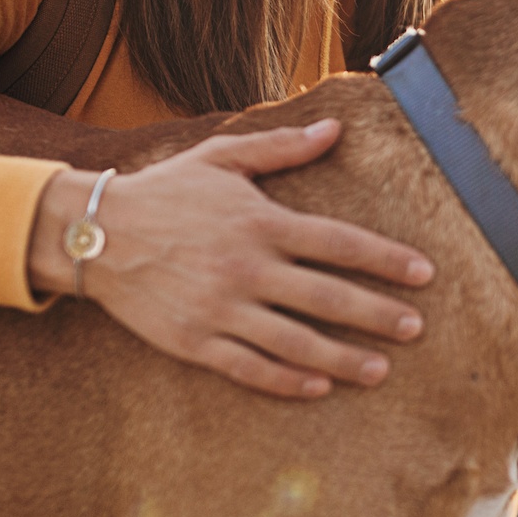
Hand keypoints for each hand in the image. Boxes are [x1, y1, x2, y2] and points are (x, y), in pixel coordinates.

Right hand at [28, 119, 433, 398]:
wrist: (93, 233)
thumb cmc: (164, 191)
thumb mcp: (222, 158)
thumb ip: (281, 147)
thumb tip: (334, 129)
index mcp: (259, 221)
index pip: (339, 243)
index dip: (386, 259)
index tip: (424, 274)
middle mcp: (246, 268)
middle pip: (328, 297)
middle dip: (378, 314)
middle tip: (415, 328)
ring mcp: (220, 309)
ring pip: (295, 341)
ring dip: (343, 359)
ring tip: (380, 370)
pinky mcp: (194, 340)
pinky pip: (249, 367)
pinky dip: (286, 380)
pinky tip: (318, 388)